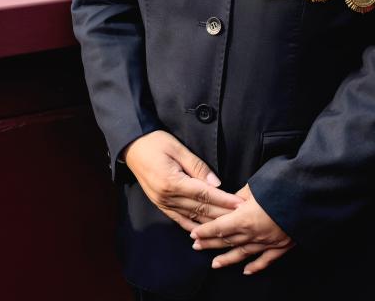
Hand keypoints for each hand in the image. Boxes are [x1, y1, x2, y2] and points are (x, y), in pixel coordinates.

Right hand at [123, 130, 243, 232]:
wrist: (132, 146)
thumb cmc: (155, 142)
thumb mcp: (177, 148)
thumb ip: (197, 167)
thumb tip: (216, 183)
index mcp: (172, 182)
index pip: (204, 194)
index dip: (224, 200)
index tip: (239, 204)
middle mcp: (167, 196)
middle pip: (200, 208)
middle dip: (223, 213)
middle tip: (241, 217)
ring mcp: (162, 203)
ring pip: (192, 217)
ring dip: (211, 222)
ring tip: (229, 226)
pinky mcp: (160, 204)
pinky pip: (179, 219)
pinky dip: (193, 226)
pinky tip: (204, 232)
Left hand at [190, 184, 294, 274]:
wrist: (310, 196)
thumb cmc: (281, 185)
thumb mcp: (255, 186)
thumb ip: (239, 196)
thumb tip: (228, 201)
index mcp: (245, 218)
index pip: (219, 227)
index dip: (205, 231)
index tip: (193, 234)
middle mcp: (254, 233)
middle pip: (228, 241)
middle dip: (210, 244)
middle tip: (196, 247)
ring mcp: (268, 242)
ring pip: (243, 253)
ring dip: (228, 259)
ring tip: (214, 264)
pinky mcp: (282, 246)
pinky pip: (266, 260)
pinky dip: (255, 266)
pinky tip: (246, 271)